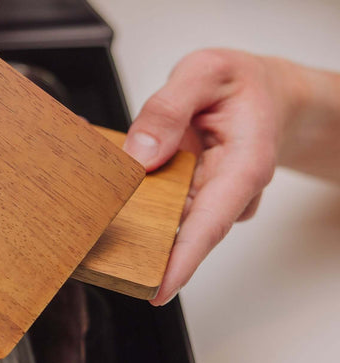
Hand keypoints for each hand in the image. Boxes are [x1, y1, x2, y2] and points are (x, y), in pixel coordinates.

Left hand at [124, 49, 307, 305]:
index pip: (210, 225)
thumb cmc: (240, 83)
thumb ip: (168, 108)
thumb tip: (139, 154)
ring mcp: (208, 198)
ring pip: (165, 221)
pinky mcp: (190, 197)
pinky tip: (111, 185)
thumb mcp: (204, 72)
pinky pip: (158, 204)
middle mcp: (228, 192)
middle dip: (143, 247)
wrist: (267, 92)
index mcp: (243, 166)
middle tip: (99, 253)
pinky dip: (134, 198)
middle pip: (182, 233)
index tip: (156, 291)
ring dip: (132, 218)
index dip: (182, 262)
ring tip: (96, 208)